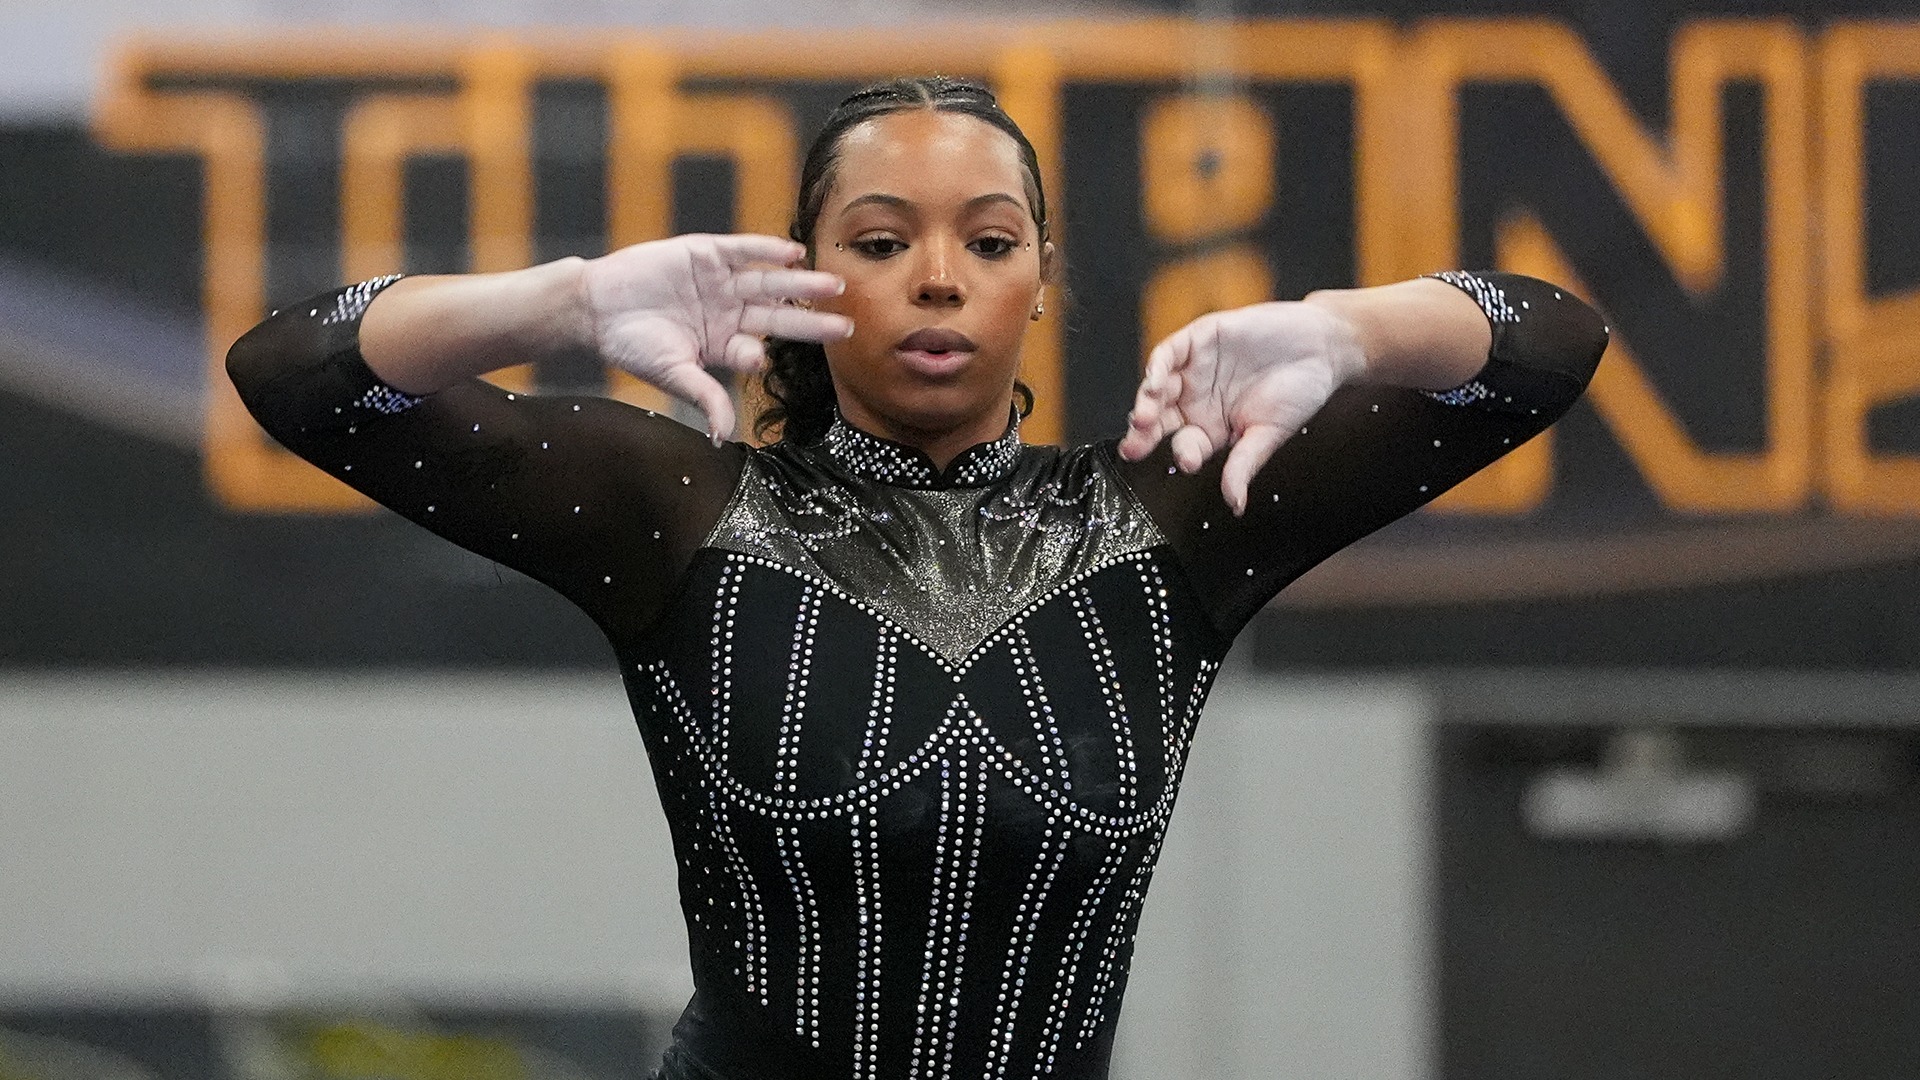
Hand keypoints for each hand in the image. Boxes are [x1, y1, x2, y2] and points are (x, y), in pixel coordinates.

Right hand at [580, 233, 851, 442]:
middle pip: (778, 318)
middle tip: (847, 327)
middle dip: (812, 323)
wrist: (595, 306)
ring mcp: (721, 282)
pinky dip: (767, 250)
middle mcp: (729, 312)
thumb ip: (704, 396)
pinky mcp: (706, 253)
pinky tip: (794, 254)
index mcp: (723, 343)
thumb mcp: (672, 373)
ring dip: (801, 286)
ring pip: (769, 284)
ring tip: (835, 287)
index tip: (766, 359)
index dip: (762, 354)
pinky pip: (743, 251)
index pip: (756, 350)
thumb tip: (722, 437)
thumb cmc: (630, 344)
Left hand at [1118, 300, 1367, 514]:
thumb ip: (1244, 464)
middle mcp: (1197, 399)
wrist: (1323, 347)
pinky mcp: (1199, 340)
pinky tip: (1155, 381)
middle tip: (1137, 445)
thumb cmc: (1299, 390)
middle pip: (1160, 419)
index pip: (1185, 445)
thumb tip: (1235, 504)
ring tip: (1145, 417)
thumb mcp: (1269, 433)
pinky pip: (1169, 353)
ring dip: (1147, 403)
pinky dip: (1159, 367)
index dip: (1182, 454)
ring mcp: (1195, 370)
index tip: (1188, 462)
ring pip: (1159, 388)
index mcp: (1212, 426)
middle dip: (1144, 434)